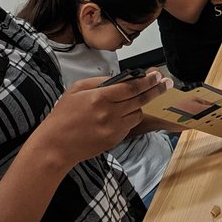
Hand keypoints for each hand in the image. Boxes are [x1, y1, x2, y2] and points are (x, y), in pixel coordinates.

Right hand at [37, 71, 169, 162]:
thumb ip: (100, 82)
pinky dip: (128, 119)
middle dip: (155, 90)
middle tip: (166, 84)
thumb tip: (120, 79)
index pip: (131, 87)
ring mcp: (113, 129)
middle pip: (140, 100)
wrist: (55, 145)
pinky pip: (129, 126)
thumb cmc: (63, 115)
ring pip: (137, 114)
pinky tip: (118, 116)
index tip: (157, 76)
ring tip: (130, 103)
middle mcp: (109, 113)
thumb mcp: (76, 89)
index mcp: (99, 98)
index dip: (147, 81)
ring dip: (138, 106)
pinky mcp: (114, 140)